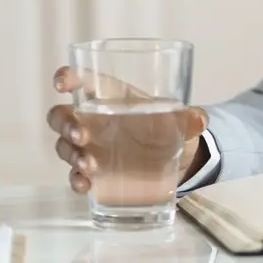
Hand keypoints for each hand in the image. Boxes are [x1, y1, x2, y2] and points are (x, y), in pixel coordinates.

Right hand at [47, 66, 207, 194]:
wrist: (176, 158)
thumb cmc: (169, 125)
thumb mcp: (180, 119)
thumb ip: (189, 118)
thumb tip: (200, 121)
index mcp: (113, 95)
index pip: (82, 80)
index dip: (67, 77)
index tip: (61, 84)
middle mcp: (94, 119)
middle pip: (61, 115)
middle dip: (65, 124)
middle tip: (82, 135)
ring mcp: (90, 146)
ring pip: (64, 146)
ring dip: (71, 154)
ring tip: (90, 165)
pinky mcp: (93, 171)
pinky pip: (74, 175)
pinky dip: (75, 180)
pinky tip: (85, 185)